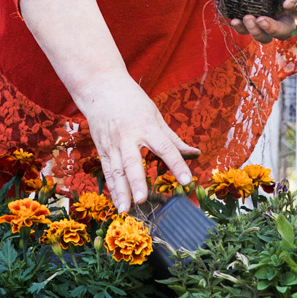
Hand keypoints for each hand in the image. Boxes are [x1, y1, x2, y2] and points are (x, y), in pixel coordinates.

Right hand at [76, 72, 196, 212]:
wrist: (101, 87)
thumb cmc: (132, 101)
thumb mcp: (155, 115)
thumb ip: (173, 138)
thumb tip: (195, 154)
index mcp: (146, 126)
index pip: (165, 147)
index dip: (177, 164)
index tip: (187, 180)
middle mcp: (128, 137)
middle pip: (133, 162)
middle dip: (137, 181)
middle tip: (143, 199)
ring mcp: (112, 144)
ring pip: (117, 171)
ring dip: (121, 191)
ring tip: (126, 209)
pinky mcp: (102, 149)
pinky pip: (108, 171)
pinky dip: (113, 188)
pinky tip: (117, 203)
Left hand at [232, 0, 296, 42]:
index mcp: (293, 0)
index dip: (295, 7)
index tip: (287, 3)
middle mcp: (281, 15)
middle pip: (282, 32)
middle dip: (271, 29)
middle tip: (260, 19)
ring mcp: (265, 20)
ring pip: (264, 36)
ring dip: (254, 32)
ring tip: (244, 19)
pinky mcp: (250, 19)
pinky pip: (246, 30)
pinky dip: (239, 27)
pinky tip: (233, 20)